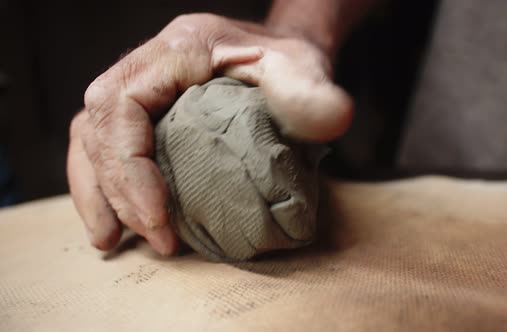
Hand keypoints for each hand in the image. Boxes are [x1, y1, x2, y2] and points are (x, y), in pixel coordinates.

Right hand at [67, 13, 353, 254]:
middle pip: (99, 127)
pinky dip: (101, 185)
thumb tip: (332, 119)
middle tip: (156, 241)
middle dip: (118, 191)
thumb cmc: (289, 58)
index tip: (158, 218)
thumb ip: (311, 92)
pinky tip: (112, 222)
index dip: (129, 166)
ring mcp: (141, 86)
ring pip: (89, 137)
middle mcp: (148, 65)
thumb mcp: (303, 68)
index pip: (123, 106)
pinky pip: (101, 144)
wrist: (282, 49)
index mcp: (178, 50)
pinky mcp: (145, 109)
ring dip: (97, 193)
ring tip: (112, 241)